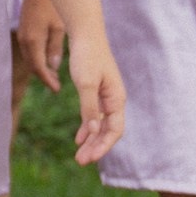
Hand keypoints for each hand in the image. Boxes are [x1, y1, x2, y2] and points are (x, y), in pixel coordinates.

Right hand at [16, 0, 65, 89]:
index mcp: (33, 41)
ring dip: (40, 69)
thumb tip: (53, 67)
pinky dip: (37, 60)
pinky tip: (48, 61)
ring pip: (30, 59)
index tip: (57, 90)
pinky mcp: (23, 32)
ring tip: (55, 76)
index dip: (47, 80)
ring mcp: (22, 36)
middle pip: (32, 66)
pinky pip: (29, 52)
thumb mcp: (59, 27)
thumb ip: (55, 48)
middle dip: (44, 77)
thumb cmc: (52, 6)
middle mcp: (24, 40)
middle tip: (57, 86)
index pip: (38, 68)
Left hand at [65, 31, 126, 166]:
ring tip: (79, 156)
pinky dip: (87, 128)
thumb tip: (93, 131)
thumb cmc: (86, 56)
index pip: (114, 130)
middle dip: (96, 147)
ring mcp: (106, 97)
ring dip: (91, 141)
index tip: (90, 158)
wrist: (85, 35)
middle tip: (81, 161)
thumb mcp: (85, 82)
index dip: (103, 145)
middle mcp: (114, 100)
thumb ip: (89, 107)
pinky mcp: (97, 92)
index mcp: (116, 99)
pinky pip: (94, 116)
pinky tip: (79, 138)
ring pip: (101, 125)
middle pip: (108, 131)